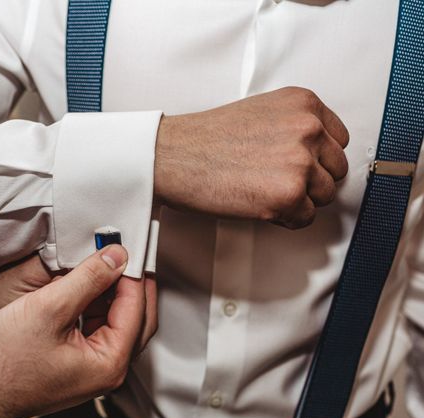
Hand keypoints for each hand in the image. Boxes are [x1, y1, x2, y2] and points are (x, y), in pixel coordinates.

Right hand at [0, 245, 155, 417]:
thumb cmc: (5, 359)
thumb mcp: (50, 307)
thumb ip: (89, 279)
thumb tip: (116, 256)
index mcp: (110, 362)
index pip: (136, 308)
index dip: (132, 273)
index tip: (122, 247)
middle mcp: (109, 370)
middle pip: (136, 318)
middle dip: (130, 283)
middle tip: (121, 253)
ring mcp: (94, 370)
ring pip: (118, 322)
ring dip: (112, 292)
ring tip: (100, 262)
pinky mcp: (78, 365)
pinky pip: (98, 329)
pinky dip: (97, 305)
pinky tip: (84, 284)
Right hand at [154, 87, 349, 228]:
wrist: (172, 156)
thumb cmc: (205, 139)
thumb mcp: (261, 112)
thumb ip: (294, 126)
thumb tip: (317, 154)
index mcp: (303, 104)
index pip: (339, 139)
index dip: (317, 157)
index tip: (297, 164)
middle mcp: (308, 129)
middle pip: (335, 170)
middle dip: (311, 180)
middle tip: (275, 180)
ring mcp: (300, 163)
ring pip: (324, 196)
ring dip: (298, 200)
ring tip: (263, 190)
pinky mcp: (288, 196)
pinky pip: (304, 219)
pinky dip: (284, 219)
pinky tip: (257, 203)